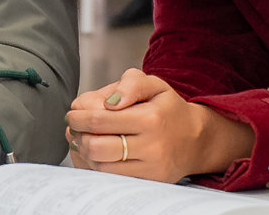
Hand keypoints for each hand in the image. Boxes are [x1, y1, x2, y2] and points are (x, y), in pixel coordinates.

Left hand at [65, 68, 253, 182]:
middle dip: (78, 134)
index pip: (100, 120)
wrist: (195, 139)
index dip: (79, 116)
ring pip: (102, 167)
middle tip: (74, 126)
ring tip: (81, 138)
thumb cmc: (167, 108)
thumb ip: (129, 84)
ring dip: (84, 152)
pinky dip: (96, 167)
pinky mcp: (149, 183)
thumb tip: (108, 102)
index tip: (72, 112)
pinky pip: (112, 180)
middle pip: (97, 147)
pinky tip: (92, 154)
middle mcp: (151, 147)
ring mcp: (151, 170)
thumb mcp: (153, 84)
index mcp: (150, 118)